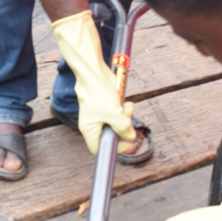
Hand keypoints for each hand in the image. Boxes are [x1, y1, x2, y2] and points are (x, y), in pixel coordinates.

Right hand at [52, 11, 135, 153]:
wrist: (94, 72)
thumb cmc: (99, 93)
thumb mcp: (114, 114)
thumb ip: (123, 128)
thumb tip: (131, 136)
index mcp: (90, 130)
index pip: (101, 148)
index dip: (115, 148)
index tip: (128, 143)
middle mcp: (93, 124)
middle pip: (112, 135)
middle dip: (123, 127)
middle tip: (127, 117)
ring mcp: (100, 114)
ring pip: (117, 123)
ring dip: (125, 116)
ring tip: (126, 106)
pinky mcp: (105, 106)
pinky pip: (117, 113)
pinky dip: (123, 109)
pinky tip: (124, 102)